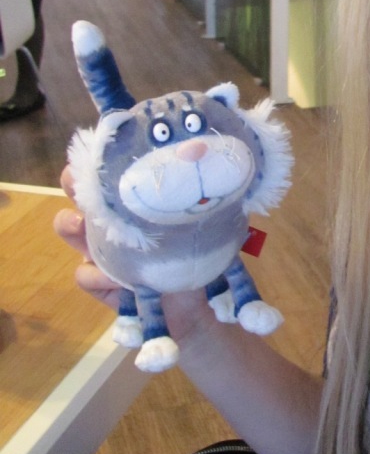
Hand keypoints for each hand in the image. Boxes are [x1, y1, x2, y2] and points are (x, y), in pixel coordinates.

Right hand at [53, 167, 226, 344]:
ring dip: (71, 224)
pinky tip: (118, 279)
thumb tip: (218, 168)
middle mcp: (111, 217)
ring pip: (68, 227)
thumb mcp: (204, 221)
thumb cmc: (197, 251)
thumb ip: (206, 198)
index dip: (102, 157)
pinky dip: (97, 276)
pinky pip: (84, 275)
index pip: (111, 168)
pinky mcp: (97, 281)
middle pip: (78, 190)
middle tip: (85, 183)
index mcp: (135, 198)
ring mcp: (98, 248)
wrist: (196, 302)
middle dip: (75, 182)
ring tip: (84, 226)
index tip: (109, 152)